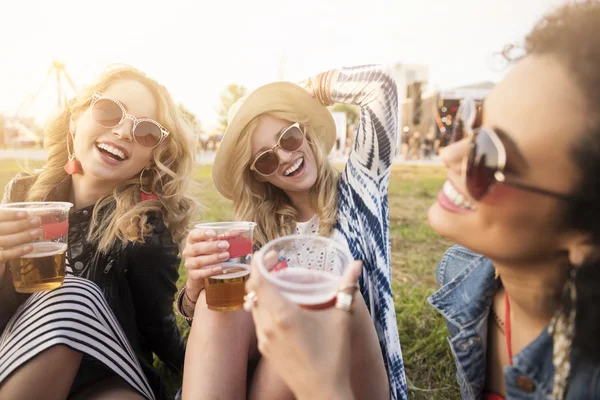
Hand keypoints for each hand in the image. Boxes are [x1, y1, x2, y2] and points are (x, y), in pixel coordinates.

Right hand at [0, 209, 40, 279]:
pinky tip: (30, 247)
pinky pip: (6, 254)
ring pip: (6, 241)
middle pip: (3, 228)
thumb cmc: (4, 235)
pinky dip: (18, 251)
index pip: (0, 216)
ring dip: (23, 236)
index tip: (26, 214)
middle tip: (37, 221)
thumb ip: (14, 221)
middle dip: (21, 224)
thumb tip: (33, 217)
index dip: (11, 215)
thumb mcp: (6, 226)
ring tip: (37, 232)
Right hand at [182, 228, 230, 301]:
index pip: (193, 235)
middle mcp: (188, 251)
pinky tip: (220, 268)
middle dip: (212, 246)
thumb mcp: (215, 243)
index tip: (213, 233)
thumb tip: (239, 230)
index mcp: (192, 241)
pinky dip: (210, 271)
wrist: (200, 273)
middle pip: (197, 248)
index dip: (202, 233)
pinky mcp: (193, 275)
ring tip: (226, 255)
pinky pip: (200, 274)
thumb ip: (225, 237)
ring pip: (199, 261)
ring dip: (213, 258)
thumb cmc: (208, 253)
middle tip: (226, 245)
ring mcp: (189, 264)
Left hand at [245, 254, 360, 399]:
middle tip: (275, 265)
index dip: (259, 263)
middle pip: (252, 291)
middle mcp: (268, 325)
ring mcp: (264, 338)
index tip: (268, 254)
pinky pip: (258, 321)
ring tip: (279, 284)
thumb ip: (347, 288)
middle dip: (261, 274)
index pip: (257, 281)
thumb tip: (357, 265)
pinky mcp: (265, 349)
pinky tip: (281, 308)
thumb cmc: (334, 357)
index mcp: (283, 315)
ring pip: (253, 306)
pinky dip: (264, 309)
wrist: (323, 394)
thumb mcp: (342, 319)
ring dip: (261, 292)